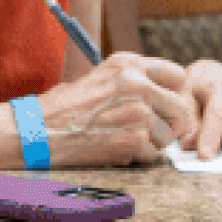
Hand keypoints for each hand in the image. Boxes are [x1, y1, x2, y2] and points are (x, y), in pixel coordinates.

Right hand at [37, 52, 197, 166]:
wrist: (39, 129)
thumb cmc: (64, 107)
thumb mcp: (98, 78)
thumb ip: (132, 81)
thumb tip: (163, 93)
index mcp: (127, 64)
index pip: (177, 74)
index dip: (176, 94)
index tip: (167, 106)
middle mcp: (136, 83)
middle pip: (181, 108)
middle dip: (171, 124)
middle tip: (152, 132)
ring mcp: (137, 111)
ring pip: (169, 136)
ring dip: (152, 144)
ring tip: (124, 139)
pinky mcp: (133, 138)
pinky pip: (152, 155)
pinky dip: (136, 158)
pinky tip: (114, 149)